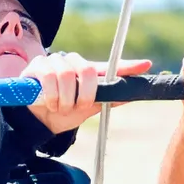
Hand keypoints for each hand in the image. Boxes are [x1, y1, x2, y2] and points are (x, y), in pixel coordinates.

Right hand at [22, 52, 151, 133]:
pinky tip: (50, 103)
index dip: (128, 66)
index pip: (111, 67)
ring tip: (61, 108)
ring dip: (65, 98)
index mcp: (88, 72)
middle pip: (87, 70)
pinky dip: (52, 95)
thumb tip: (130, 96)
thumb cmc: (64, 112)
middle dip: (85, 94)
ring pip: (67, 74)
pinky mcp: (37, 65)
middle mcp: (73, 62)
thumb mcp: (87, 109)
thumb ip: (106, 100)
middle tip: (79, 107)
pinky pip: (48, 77)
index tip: (146, 65)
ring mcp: (54, 61)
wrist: (38, 122)